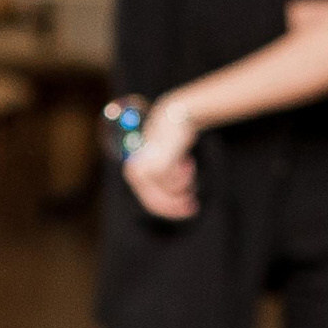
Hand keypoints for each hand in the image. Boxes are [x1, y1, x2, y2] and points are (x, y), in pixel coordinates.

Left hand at [123, 103, 199, 219]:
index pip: (151, 201)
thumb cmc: (171, 138)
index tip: (186, 210)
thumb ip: (164, 177)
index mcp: (134, 173)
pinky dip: (185, 175)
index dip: (169, 209)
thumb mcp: (165, 160)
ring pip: (171, 192)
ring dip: (184, 183)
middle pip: (158, 202)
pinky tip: (188, 162)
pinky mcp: (158, 166)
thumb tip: (177, 199)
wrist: (174, 116)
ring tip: (189, 168)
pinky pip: (176, 182)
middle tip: (193, 205)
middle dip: (177, 205)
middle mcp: (136, 173)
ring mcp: (146, 170)